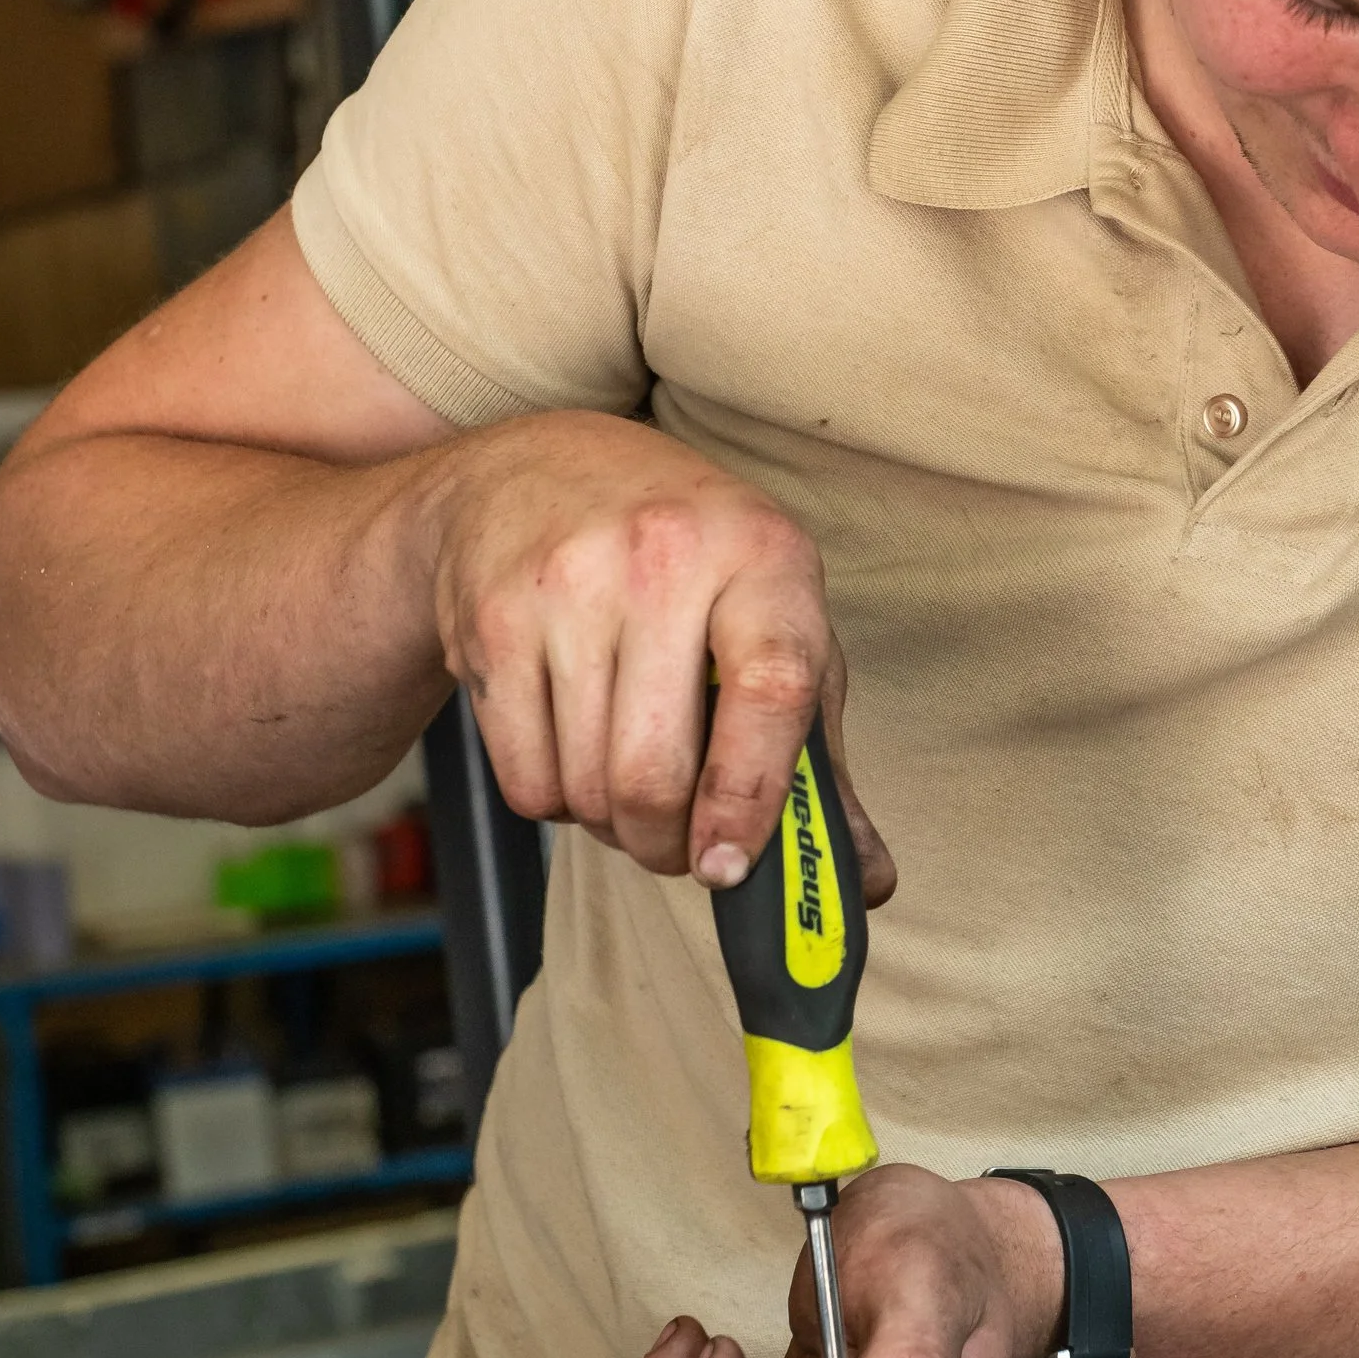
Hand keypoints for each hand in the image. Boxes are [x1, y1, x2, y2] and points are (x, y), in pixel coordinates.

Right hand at [414, 408, 892, 887]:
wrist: (544, 472)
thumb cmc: (694, 570)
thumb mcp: (778, 628)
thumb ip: (820, 762)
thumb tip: (866, 885)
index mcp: (764, 558)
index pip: (771, 690)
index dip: (751, 798)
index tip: (730, 868)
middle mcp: (664, 557)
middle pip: (654, 770)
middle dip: (666, 843)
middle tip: (679, 847)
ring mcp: (568, 584)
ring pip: (584, 788)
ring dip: (610, 824)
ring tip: (627, 782)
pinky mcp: (492, 619)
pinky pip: (523, 778)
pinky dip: (554, 800)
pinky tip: (573, 748)